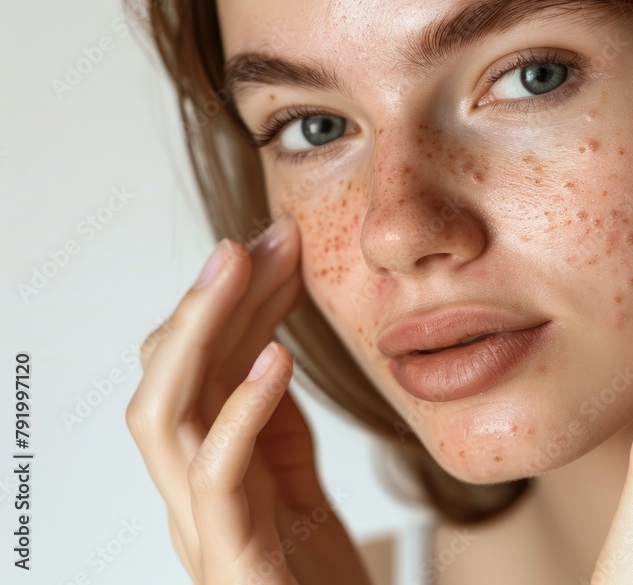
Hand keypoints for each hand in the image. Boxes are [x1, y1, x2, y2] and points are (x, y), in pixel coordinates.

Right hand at [126, 217, 370, 584]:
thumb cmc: (312, 571)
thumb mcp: (293, 476)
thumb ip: (269, 419)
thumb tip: (267, 344)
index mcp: (204, 461)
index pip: (198, 363)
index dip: (230, 299)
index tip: (277, 243)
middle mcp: (187, 488)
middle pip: (172, 374)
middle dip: (209, 297)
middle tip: (257, 236)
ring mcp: (200, 522)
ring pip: (165, 414)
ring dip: (200, 331)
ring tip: (240, 268)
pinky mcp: (228, 557)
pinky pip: (217, 475)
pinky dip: (241, 409)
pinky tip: (275, 359)